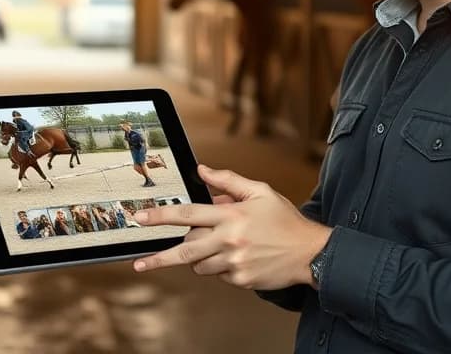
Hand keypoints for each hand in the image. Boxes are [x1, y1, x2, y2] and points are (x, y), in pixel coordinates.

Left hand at [131, 165, 330, 290]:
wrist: (310, 252)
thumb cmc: (285, 221)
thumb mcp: (260, 192)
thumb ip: (228, 181)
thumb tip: (202, 170)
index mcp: (230, 215)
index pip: (187, 214)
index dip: (160, 216)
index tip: (140, 218)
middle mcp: (229, 240)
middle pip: (184, 250)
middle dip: (159, 258)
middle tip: (140, 263)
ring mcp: (234, 263)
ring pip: (199, 264)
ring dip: (200, 256)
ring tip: (220, 245)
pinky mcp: (240, 280)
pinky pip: (218, 275)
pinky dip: (220, 266)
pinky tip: (238, 257)